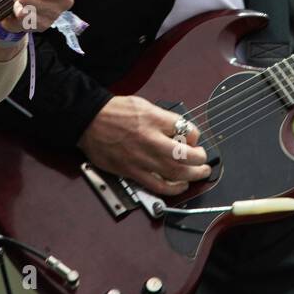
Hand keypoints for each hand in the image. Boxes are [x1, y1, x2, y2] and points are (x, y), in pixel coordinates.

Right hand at [77, 95, 210, 196]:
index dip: (196, 136)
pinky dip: (172, 188)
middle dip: (200, 160)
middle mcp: (149, 139)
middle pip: (185, 155)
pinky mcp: (131, 171)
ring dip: (192, 176)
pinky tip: (180, 186)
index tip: (195, 139)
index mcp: (153, 119)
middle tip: (204, 161)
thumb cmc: (114, 112)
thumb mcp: (143, 104)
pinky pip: (157, 185)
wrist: (89, 120)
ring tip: (199, 174)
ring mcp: (140, 158)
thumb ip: (162, 118)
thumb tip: (179, 130)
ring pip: (174, 173)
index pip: (185, 129)